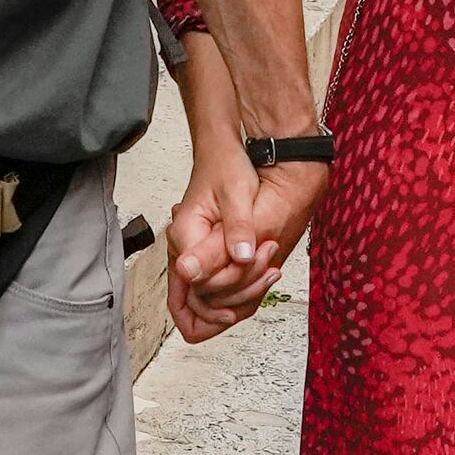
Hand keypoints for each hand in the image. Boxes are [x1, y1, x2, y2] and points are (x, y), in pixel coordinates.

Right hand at [165, 144, 285, 343]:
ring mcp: (193, 255)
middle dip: (234, 299)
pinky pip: (215, 288)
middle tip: (267, 274)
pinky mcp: (205, 255)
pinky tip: (265, 271)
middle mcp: (183, 250)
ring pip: (205, 301)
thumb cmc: (226, 165)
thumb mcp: (236, 193)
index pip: (196, 286)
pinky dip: (240, 288)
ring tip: (271, 269)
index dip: (223, 295)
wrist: (222, 151)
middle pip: (195, 303)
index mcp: (185, 236)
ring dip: (240, 294)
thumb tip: (238, 259)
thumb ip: (236, 229)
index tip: (252, 287)